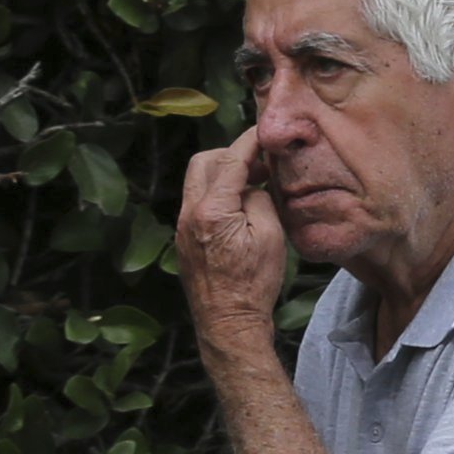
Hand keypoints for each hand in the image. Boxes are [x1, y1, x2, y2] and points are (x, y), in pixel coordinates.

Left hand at [177, 128, 290, 339]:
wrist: (228, 321)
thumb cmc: (254, 282)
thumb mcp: (270, 236)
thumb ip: (259, 199)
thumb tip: (253, 184)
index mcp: (212, 209)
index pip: (231, 160)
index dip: (249, 141)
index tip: (265, 131)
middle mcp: (190, 213)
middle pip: (204, 162)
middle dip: (231, 154)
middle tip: (260, 163)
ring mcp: (183, 226)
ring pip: (198, 181)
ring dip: (224, 174)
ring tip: (254, 185)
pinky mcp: (184, 239)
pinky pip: (198, 202)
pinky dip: (218, 193)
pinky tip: (240, 207)